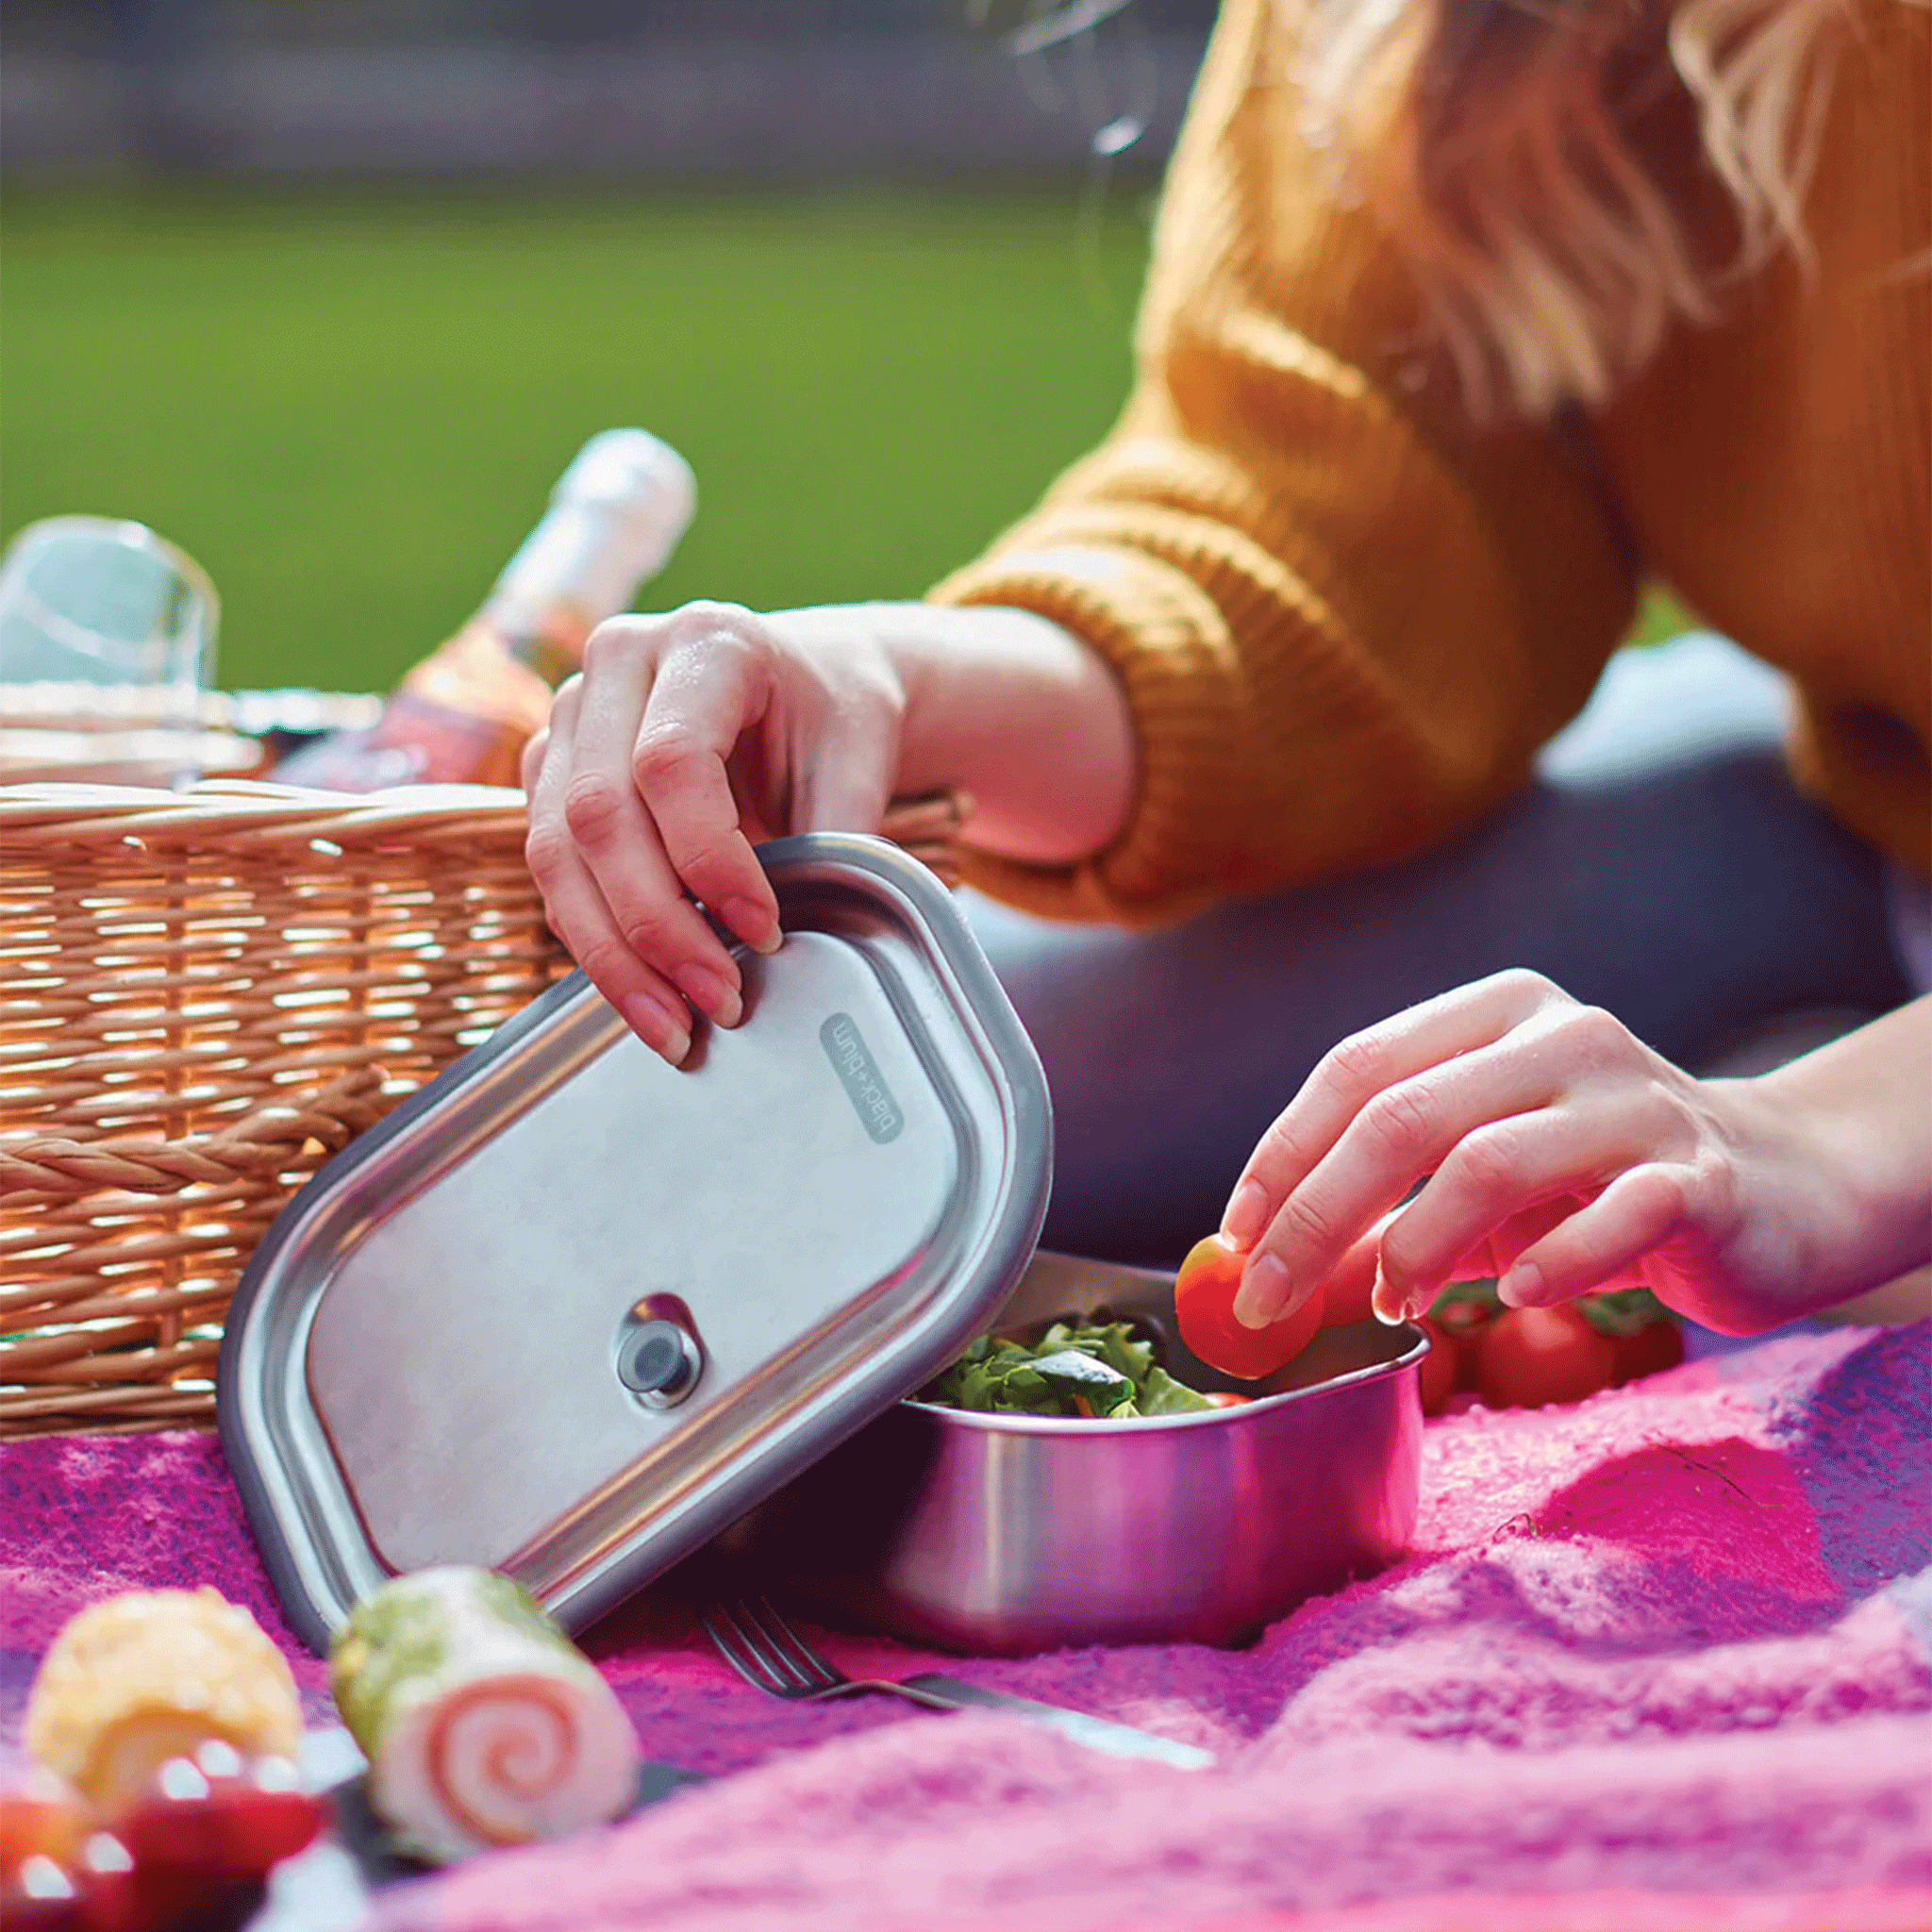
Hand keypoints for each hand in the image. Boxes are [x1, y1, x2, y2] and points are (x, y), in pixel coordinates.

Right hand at [521, 597, 1136, 1066]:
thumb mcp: (860, 757)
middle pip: (600, 812)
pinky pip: (550, 872)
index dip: (710, 859)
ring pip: (556, 851)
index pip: (672, 761)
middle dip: (658, 926)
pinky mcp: (549, 772)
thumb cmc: (832, 717)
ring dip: (614, 955)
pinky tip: (645, 998)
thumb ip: (840, 835)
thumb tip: (807, 940)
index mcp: (705, 640)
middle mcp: (619, 663)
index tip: (765, 931)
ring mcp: (570, 716)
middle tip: (719, 1000)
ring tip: (676, 1028)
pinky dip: (595, 944)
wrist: (801, 685)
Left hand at [1215, 970, 1873, 1337]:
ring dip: (1416, 1249)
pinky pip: (1610, 1217)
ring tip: (1394, 1306)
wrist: (1782, 1190)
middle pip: (1402, 1116)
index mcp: (1496, 1013)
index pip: (1357, 1067)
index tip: (1235, 1237)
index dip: (1283, 1155)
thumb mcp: (1479, 1184)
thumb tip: (1265, 1271)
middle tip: (1270, 1299)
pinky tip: (1514, 1298)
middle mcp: (1564, 1035)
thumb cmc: (1599, 1183)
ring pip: (1488, 1162)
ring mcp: (1638, 1099)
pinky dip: (1549, 1264)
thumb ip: (1385, 1211)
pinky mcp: (1703, 1176)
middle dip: (1317, 1215)